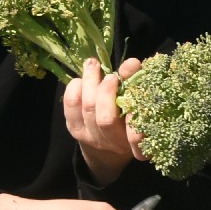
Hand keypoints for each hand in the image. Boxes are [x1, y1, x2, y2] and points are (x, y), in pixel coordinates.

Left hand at [64, 57, 145, 184]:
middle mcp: (113, 143)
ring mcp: (92, 137)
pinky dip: (74, 89)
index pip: (135, 136)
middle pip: (105, 119)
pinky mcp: (75, 130)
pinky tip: (80, 79)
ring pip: (88, 108)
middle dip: (107, 92)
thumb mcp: (139, 104)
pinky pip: (71, 107)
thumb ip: (137, 83)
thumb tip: (131, 63)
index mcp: (135, 141)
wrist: (108, 146)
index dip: (133, 114)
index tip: (135, 93)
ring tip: (93, 65)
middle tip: (111, 76)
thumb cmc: (130, 117)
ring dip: (90, 83)